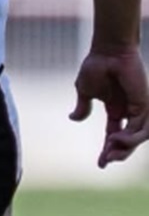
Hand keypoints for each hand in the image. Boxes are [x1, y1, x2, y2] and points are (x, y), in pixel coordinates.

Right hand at [69, 47, 148, 166]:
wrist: (107, 52)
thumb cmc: (96, 66)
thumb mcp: (84, 90)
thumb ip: (83, 107)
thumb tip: (73, 119)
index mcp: (115, 110)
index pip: (113, 135)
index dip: (108, 150)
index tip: (100, 164)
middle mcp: (128, 112)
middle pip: (126, 141)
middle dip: (118, 154)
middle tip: (106, 162)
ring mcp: (138, 109)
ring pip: (136, 137)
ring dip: (125, 148)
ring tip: (111, 153)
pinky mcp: (144, 105)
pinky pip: (142, 128)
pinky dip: (132, 137)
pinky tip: (118, 138)